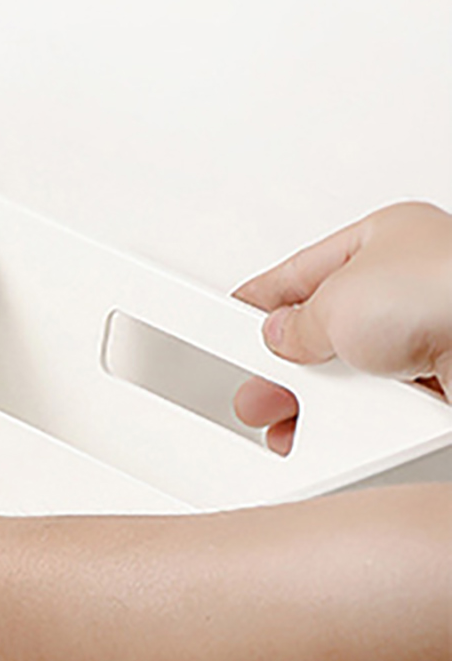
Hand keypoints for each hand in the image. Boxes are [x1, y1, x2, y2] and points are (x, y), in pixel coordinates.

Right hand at [233, 202, 451, 453]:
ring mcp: (434, 335)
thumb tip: (283, 334)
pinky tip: (350, 420)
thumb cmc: (447, 291)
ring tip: (301, 410)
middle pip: (329, 330)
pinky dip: (363, 419)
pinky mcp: (446, 385)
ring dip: (326, 397)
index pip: (304, 271)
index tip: (231, 319)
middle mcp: (416, 284)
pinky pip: (385, 407)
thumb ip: (298, 321)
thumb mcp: (337, 299)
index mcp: (387, 240)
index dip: (263, 300)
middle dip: (289, 365)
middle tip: (260, 385)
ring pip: (356, 374)